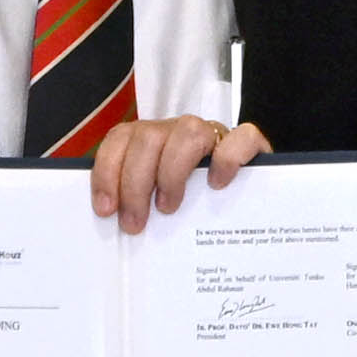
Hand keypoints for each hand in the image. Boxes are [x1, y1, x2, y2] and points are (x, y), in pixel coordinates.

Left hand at [90, 116, 270, 229]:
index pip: (121, 138)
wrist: (250, 203)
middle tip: (135, 224)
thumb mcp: (156, 203)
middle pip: (148, 137)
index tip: (106, 209)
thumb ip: (135, 204)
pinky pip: (242, 137)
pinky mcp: (249, 143)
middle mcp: (179, 131)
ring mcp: (215, 134)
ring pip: (188, 132)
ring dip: (172, 173)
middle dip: (134, 184)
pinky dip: (228, 159)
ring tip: (168, 208)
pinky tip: (217, 185)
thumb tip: (109, 225)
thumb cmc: (193, 209)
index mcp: (152, 140)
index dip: (107, 171)